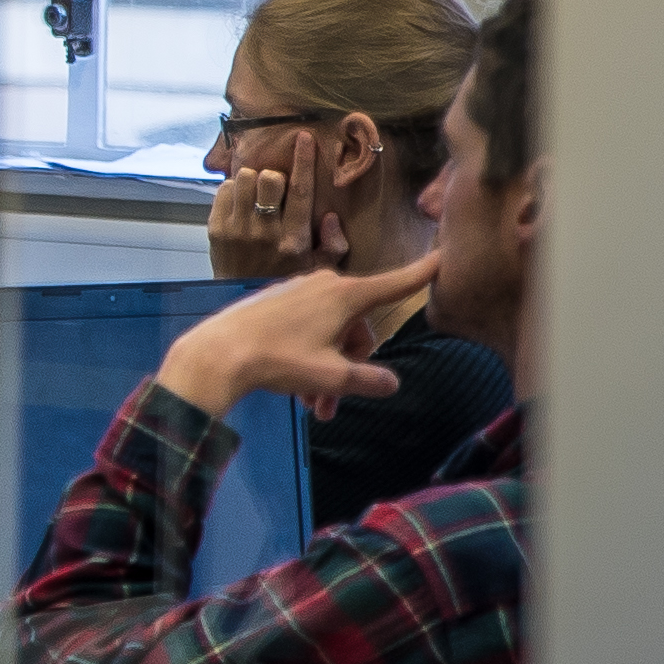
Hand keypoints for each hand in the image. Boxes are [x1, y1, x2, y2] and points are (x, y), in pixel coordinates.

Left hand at [154, 254, 438, 420]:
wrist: (217, 353)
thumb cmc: (279, 361)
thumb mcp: (332, 378)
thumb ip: (369, 381)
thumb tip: (392, 384)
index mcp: (346, 296)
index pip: (396, 284)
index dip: (423, 274)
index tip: (445, 256)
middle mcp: (324, 285)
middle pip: (358, 328)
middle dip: (351, 366)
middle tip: (332, 405)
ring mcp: (297, 291)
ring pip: (330, 334)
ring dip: (328, 371)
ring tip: (313, 407)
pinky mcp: (276, 302)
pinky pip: (306, 330)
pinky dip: (308, 358)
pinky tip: (296, 390)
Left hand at [206, 129, 348, 279]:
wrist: (241, 296)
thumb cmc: (283, 279)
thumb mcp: (319, 269)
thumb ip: (334, 245)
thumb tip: (331, 217)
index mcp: (293, 241)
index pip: (300, 191)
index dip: (303, 160)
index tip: (303, 138)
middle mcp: (264, 233)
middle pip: (268, 178)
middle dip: (274, 177)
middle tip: (276, 190)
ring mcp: (236, 230)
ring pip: (243, 179)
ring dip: (253, 181)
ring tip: (257, 197)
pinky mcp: (215, 229)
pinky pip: (224, 189)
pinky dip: (233, 190)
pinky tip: (241, 204)